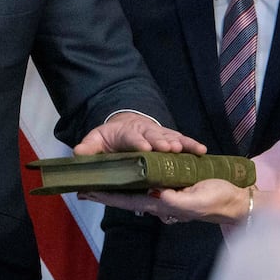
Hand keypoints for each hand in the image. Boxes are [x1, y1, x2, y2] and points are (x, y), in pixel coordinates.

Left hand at [74, 112, 203, 155]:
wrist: (125, 126)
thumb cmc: (111, 138)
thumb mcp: (96, 140)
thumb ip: (89, 147)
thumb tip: (78, 153)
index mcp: (126, 133)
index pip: (132, 138)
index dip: (138, 143)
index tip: (144, 149)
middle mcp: (145, 132)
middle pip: (154, 136)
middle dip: (161, 142)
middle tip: (169, 148)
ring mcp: (159, 135)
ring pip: (170, 138)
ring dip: (179, 144)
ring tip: (187, 149)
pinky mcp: (170, 139)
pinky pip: (183, 142)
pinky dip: (192, 145)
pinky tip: (202, 150)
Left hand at [83, 178, 250, 224]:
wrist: (237, 202)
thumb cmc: (218, 200)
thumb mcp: (197, 200)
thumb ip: (176, 200)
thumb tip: (156, 194)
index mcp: (162, 205)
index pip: (127, 200)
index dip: (106, 196)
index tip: (86, 191)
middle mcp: (160, 202)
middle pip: (127, 195)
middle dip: (106, 190)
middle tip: (84, 183)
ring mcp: (166, 195)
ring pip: (136, 188)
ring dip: (119, 183)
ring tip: (102, 174)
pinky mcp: (175, 187)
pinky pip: (151, 181)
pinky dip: (136, 177)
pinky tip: (129, 172)